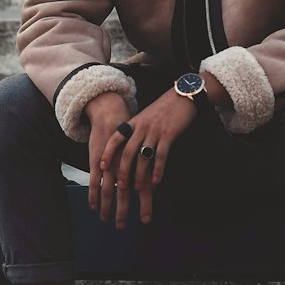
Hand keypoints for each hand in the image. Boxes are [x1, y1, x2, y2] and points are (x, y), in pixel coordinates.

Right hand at [85, 92, 133, 222]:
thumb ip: (146, 167)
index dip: (146, 204)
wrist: (113, 114)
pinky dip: (94, 195)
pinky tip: (94, 207)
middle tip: (122, 227)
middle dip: (124, 211)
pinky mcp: (97, 161)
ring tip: (107, 220)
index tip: (146, 221)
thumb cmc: (130, 134)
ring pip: (109, 190)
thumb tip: (153, 185)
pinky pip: (95, 182)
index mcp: (139, 162)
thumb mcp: (142, 150)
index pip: (144, 187)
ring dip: (108, 207)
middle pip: (126, 193)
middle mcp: (126, 165)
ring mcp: (111, 163)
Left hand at [98, 88, 198, 227]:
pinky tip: (156, 181)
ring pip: (143, 156)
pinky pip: (161, 155)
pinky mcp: (169, 134)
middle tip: (121, 186)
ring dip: (139, 174)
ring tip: (138, 188)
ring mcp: (155, 130)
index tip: (102, 166)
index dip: (108, 153)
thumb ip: (137, 130)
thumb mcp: (146, 117)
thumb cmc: (164, 109)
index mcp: (134, 122)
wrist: (183, 95)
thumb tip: (129, 149)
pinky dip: (158, 170)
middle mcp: (142, 127)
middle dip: (123, 171)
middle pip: (128, 152)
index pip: (116, 138)